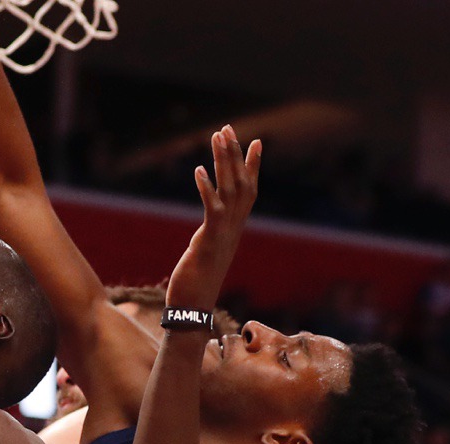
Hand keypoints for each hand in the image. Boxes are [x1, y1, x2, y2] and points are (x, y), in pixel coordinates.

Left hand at [166, 125, 260, 309]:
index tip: (256, 141)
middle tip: (228, 128)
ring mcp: (224, 235)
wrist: (193, 310)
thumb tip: (207, 235)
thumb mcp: (205, 255)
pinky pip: (211, 210)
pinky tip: (198, 170)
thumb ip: (209, 240)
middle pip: (241, 184)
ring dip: (223, 162)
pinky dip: (206, 189)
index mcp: (233, 230)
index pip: (249, 191)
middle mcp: (233, 229)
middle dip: (235, 154)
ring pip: (230, 191)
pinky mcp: (209, 242)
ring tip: (217, 137)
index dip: (253, 166)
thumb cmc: (195, 286)